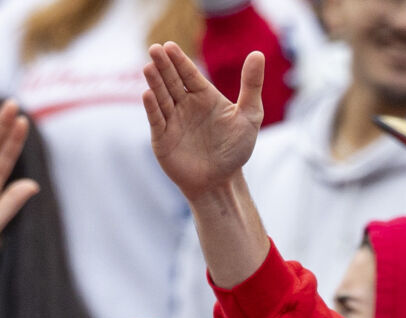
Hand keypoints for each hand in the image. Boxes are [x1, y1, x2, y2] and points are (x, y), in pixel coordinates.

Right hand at [143, 42, 262, 202]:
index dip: (180, 60)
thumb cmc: (235, 151)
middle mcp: (185, 105)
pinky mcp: (163, 139)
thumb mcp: (249, 116)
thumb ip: (251, 85)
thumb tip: (258, 53)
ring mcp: (173, 121)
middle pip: (172, 81)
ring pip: (162, 98)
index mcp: (204, 96)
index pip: (189, 74)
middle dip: (163, 66)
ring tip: (148, 67)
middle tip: (155, 49)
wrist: (222, 182)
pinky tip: (148, 94)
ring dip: (155, 83)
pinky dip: (152, 108)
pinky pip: (157, 120)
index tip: (170, 46)